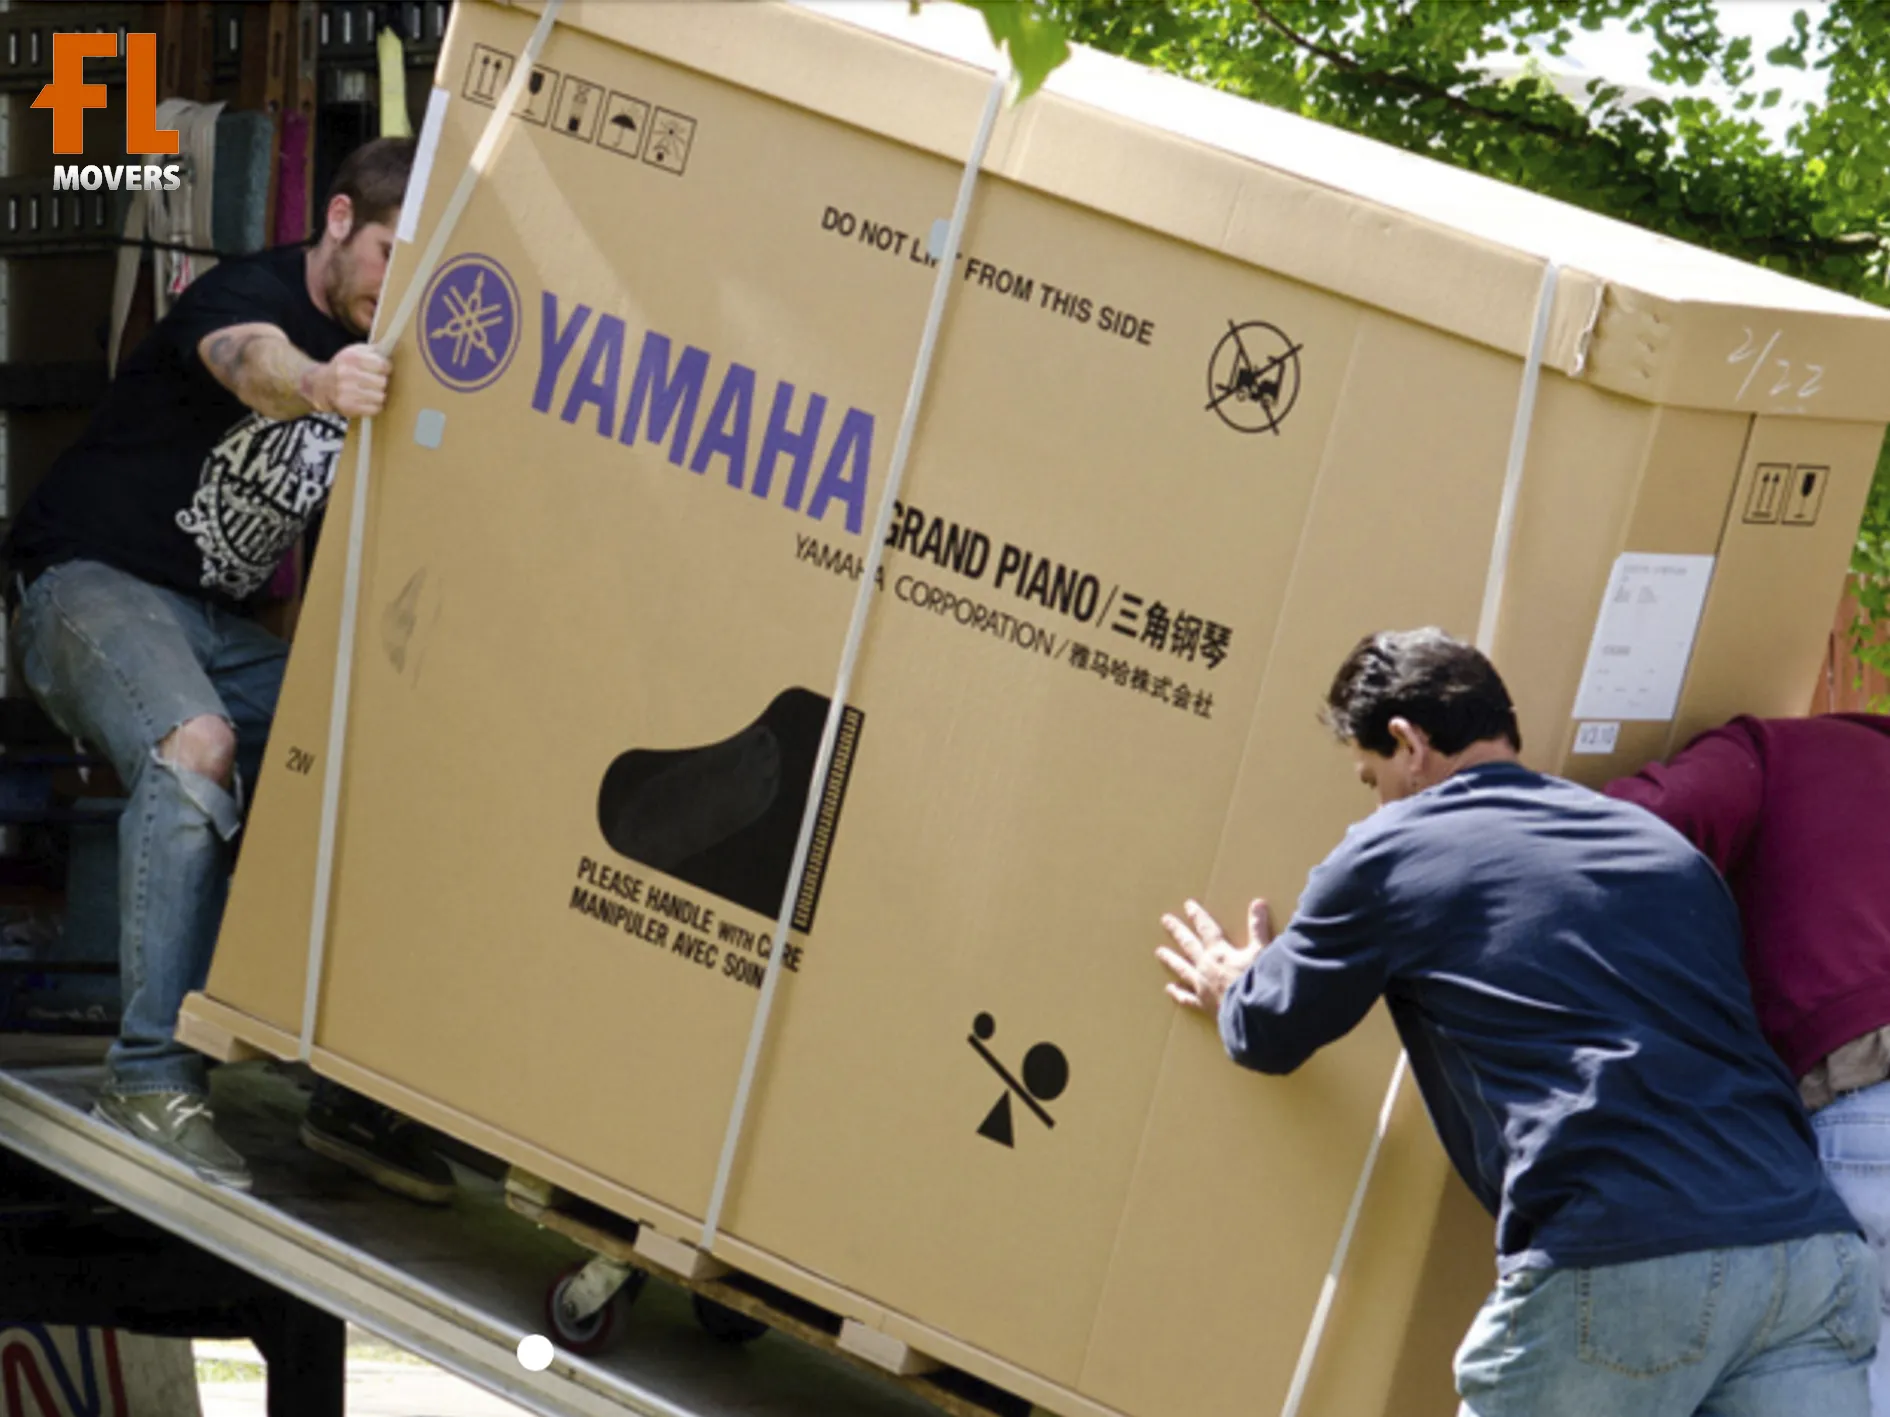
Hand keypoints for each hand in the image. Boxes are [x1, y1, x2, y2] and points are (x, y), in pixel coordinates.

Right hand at [306, 343, 390, 417]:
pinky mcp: (348, 407)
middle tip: (373, 382)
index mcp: (352, 358)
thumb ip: (375, 350)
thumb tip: (396, 345)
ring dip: (378, 395)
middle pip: (383, 382)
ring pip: (381, 397)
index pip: (383, 365)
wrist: (320, 384)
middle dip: (381, 382)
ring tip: (369, 391)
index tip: (381, 370)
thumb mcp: (355, 352)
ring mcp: (347, 392)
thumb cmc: (344, 367)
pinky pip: (375, 409)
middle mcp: (348, 374)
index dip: (385, 368)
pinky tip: (366, 401)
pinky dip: (374, 406)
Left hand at [1158, 898, 1271, 1016]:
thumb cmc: (1258, 981)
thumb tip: (1258, 902)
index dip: (1198, 916)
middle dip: (1178, 931)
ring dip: (1171, 959)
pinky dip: (1178, 993)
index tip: (1188, 905)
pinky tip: (1169, 989)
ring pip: (1182, 969)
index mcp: (1220, 952)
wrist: (1252, 1014)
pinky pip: (1187, 998)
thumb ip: (1258, 927)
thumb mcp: (1262, 951)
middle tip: (1165, 920)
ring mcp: (1202, 986)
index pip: (1206, 929)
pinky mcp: (1203, 1005)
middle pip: (1189, 944)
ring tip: (1159, 952)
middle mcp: (1206, 966)